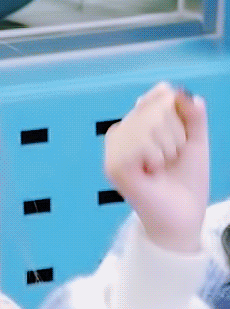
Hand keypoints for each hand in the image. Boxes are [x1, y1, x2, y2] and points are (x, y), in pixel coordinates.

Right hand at [104, 81, 208, 252]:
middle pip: (156, 108)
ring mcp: (115, 149)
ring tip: (161, 167)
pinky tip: (150, 172)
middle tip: (170, 158)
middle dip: (176, 134)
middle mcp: (123, 134)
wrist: (183, 215)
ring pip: (149, 124)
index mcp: (138, 125)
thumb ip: (192, 115)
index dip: (177, 111)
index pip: (159, 95)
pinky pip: (140, 143)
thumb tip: (183, 93)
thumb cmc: (187, 181)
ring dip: (167, 148)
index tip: (180, 136)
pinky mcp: (114, 165)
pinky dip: (155, 157)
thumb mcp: (195, 141)